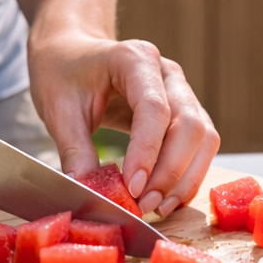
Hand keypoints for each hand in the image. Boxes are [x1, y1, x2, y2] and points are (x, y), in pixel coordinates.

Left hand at [28, 31, 219, 215]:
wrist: (72, 54)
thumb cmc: (64, 73)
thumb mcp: (59, 108)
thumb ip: (74, 148)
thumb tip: (87, 188)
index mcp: (135, 59)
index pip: (155, 109)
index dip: (147, 152)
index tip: (133, 187)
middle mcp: (168, 73)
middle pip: (190, 125)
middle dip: (171, 172)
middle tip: (144, 204)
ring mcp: (182, 92)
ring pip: (204, 139)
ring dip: (185, 178)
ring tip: (157, 207)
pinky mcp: (184, 113)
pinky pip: (199, 147)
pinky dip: (187, 175)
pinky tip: (167, 198)